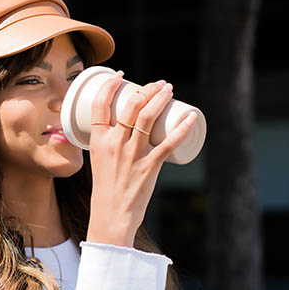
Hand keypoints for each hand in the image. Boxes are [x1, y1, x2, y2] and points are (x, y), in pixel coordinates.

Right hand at [85, 72, 196, 246]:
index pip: (100, 104)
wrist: (112, 213)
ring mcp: (133, 153)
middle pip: (131, 105)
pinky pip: (169, 143)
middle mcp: (115, 143)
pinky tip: (190, 117)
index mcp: (98, 139)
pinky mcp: (150, 165)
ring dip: (161, 97)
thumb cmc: (106, 185)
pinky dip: (182, 128)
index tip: (121, 76)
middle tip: (157, 84)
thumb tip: (126, 122)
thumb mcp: (99, 157)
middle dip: (147, 88)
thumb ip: (110, 140)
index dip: (110, 85)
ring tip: (169, 89)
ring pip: (149, 117)